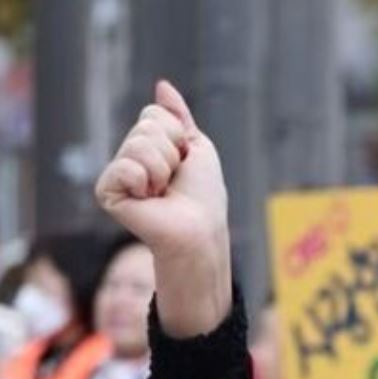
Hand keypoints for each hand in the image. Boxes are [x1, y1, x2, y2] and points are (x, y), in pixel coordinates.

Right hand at [94, 79, 232, 336]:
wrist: (199, 228)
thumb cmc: (203, 195)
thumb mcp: (197, 147)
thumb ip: (179, 116)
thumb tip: (161, 85)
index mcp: (149, 146)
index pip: (153, 115)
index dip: (177, 135)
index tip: (185, 160)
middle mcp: (130, 157)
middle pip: (146, 126)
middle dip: (170, 151)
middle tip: (174, 180)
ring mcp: (117, 174)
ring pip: (138, 143)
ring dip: (162, 167)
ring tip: (163, 191)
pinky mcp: (108, 192)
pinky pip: (124, 167)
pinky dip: (144, 180)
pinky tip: (147, 198)